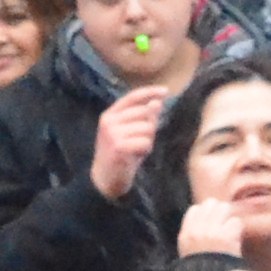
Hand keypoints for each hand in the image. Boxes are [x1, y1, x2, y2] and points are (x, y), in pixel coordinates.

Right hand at [92, 82, 171, 197]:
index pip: (132, 97)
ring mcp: (112, 133)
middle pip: (144, 113)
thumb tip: (157, 102)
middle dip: (149, 127)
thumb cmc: (121, 155)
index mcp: (110, 114)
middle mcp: (109, 121)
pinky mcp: (118, 146)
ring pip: (147, 128)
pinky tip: (136, 156)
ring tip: (136, 150)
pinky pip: (145, 142)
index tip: (165, 91)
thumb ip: (144, 118)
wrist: (105, 179)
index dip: (149, 92)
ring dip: (147, 141)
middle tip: (140, 142)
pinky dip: (145, 150)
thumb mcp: (131, 133)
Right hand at [173, 195, 243, 259]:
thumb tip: (206, 218)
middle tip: (226, 223)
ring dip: (230, 218)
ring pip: (224, 208)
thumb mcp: (189, 253)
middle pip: (210, 204)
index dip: (206, 212)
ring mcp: (211, 232)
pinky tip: (236, 240)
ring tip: (231, 231)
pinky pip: (236, 222)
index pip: (195, 209)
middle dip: (220, 210)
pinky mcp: (226, 236)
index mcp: (185, 235)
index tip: (213, 220)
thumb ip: (195, 235)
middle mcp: (197, 230)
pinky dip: (238, 230)